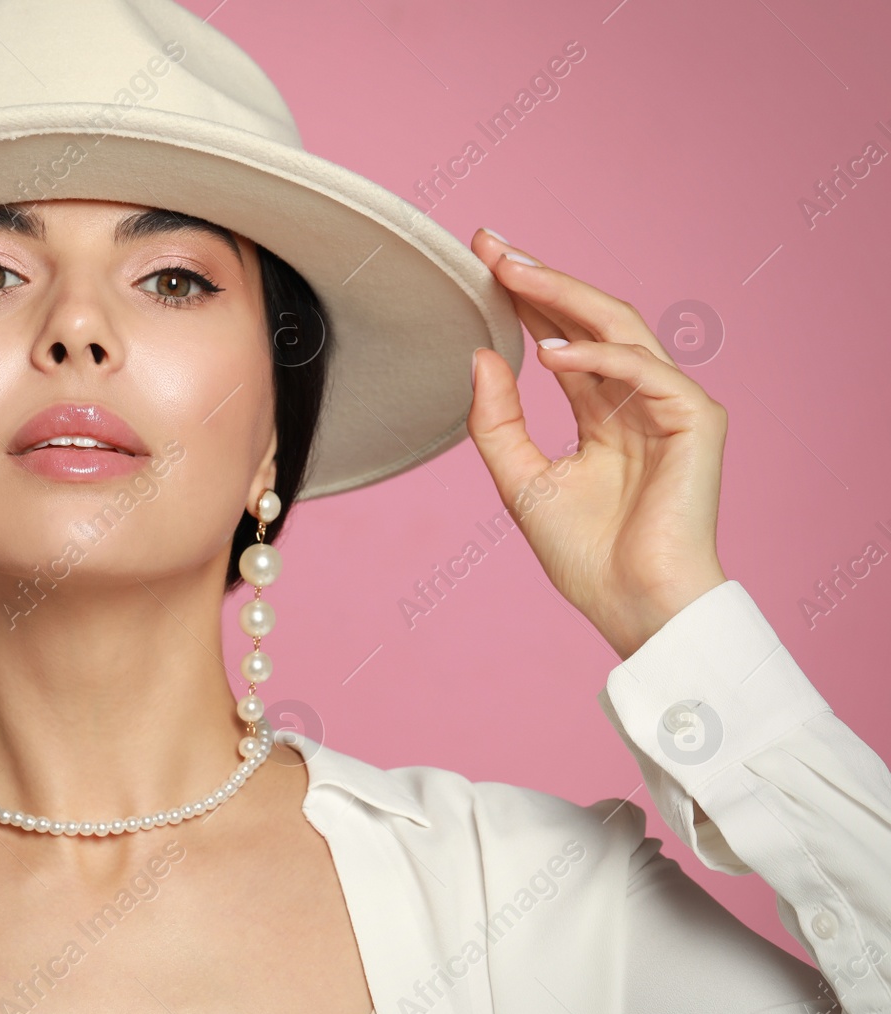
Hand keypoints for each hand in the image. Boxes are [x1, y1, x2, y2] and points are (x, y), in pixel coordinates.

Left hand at [464, 229, 727, 660]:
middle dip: (540, 279)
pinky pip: (645, 372)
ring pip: (619, 329)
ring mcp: (671, 405)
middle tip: (490, 245)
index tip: (481, 261)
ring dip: (564, 298)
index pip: (562, 337)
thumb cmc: (586, 555)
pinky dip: (599, 358)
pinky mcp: (696, 421)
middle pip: (590, 319)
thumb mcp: (520, 481)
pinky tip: (550, 352)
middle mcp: (639, 399)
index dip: (525, 298)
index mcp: (603, 412)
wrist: (634, 607)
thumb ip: (497, 422)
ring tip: (511, 273)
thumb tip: (478, 356)